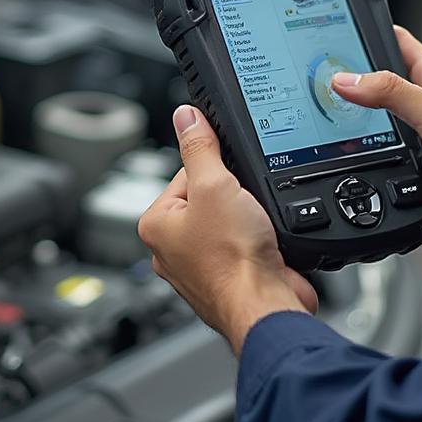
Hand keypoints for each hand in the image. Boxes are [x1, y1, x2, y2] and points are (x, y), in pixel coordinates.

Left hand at [138, 106, 318, 353]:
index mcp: (156, 224)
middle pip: (209, 196)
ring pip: (230, 220)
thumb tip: (186, 116)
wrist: (266, 305)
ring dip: (248, 219)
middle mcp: (172, 248)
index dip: (215, 171)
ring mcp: (200, 266)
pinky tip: (263, 245)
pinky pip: (244, 244)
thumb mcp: (215, 185)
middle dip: (233, 197)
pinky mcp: (229, 277)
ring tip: (253, 231)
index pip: (186, 173)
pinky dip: (257, 241)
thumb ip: (200, 147)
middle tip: (244, 210)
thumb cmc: (232, 260)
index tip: (229, 181)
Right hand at [332, 26, 421, 225]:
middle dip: (353, 88)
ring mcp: (419, 142)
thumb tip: (347, 78)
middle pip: (379, 88)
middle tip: (318, 81)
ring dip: (357, 132)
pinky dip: (364, 165)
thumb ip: (392, 94)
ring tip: (328, 124)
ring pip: (375, 129)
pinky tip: (349, 165)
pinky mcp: (412, 176)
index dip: (369, 33)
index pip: (397, 44)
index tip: (338, 29)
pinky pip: (378, 165)